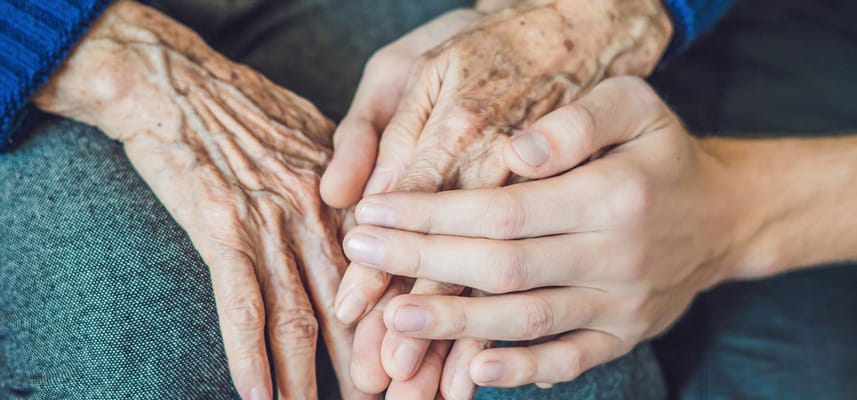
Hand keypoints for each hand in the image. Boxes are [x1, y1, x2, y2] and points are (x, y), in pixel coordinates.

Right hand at [32, 2, 372, 398]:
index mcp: (349, 196)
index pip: (386, 276)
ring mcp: (272, 223)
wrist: (179, 83)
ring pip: (301, 316)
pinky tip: (258, 396)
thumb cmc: (249, 111)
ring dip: (312, 378)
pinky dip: (250, 355)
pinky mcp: (222, 229)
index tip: (411, 367)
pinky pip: (241, 303)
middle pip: (354, 305)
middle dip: (369, 364)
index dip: (399, 327)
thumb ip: (349, 187)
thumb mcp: (319, 139)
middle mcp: (321, 214)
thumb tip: (369, 226)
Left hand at [325, 1, 671, 396]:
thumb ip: (574, 121)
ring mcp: (622, 304)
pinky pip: (569, 360)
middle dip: (423, 264)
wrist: (724, 214)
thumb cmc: (662, 152)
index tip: (376, 212)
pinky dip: (521, 370)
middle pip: (503, 267)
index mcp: (614, 194)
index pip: (504, 210)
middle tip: (360, 256)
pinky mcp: (624, 336)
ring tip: (391, 319)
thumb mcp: (634, 105)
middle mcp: (618, 256)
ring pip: (526, 320)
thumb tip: (514, 153)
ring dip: (455, 324)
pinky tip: (471, 369)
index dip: (433, 214)